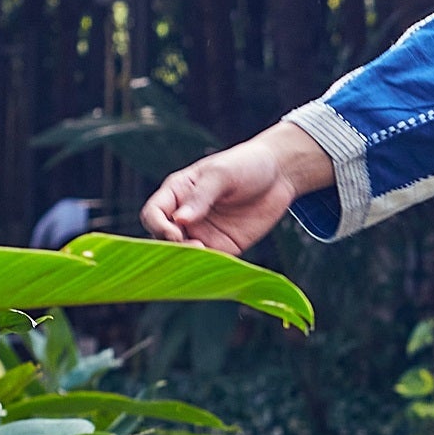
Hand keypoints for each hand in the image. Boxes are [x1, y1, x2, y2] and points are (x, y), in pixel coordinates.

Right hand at [141, 121, 333, 253]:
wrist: (280, 174)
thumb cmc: (246, 165)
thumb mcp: (221, 174)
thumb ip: (201, 196)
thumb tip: (180, 220)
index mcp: (177, 193)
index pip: (153, 214)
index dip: (158, 226)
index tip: (176, 232)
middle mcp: (185, 217)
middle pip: (163, 240)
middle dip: (172, 249)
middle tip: (193, 248)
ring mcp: (203, 234)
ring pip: (184, 257)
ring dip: (189, 262)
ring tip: (206, 257)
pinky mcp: (224, 248)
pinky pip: (210, 264)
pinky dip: (208, 269)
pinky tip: (218, 267)